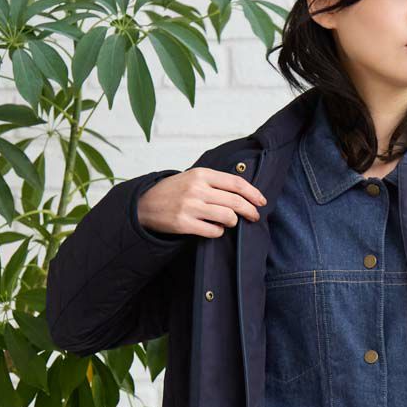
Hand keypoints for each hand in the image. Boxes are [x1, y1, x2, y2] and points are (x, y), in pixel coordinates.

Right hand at [136, 167, 266, 237]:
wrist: (145, 204)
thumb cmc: (173, 191)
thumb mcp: (193, 177)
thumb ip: (215, 182)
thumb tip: (244, 193)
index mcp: (201, 174)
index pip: (236, 183)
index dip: (253, 193)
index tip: (261, 202)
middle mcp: (196, 188)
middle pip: (235, 201)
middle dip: (249, 211)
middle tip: (254, 216)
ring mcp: (190, 206)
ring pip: (227, 217)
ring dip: (232, 222)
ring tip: (228, 221)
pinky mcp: (184, 223)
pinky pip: (214, 231)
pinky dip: (218, 232)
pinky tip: (214, 228)